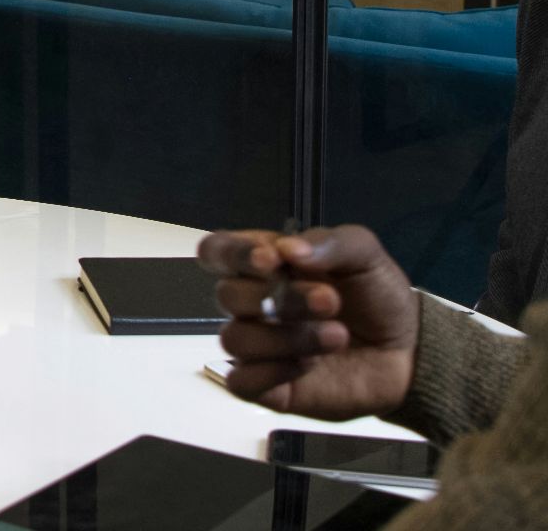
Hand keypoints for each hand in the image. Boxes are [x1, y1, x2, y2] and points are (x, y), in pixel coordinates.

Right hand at [197, 225, 417, 419]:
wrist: (409, 352)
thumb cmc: (377, 298)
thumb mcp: (364, 255)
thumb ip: (329, 242)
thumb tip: (288, 248)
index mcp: (264, 265)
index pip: (218, 251)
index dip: (234, 255)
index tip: (272, 261)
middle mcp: (253, 304)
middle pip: (227, 295)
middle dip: (281, 298)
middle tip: (328, 301)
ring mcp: (257, 347)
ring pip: (235, 340)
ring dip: (287, 338)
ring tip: (336, 336)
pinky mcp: (266, 386)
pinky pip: (241, 382)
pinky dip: (274, 373)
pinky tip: (309, 366)